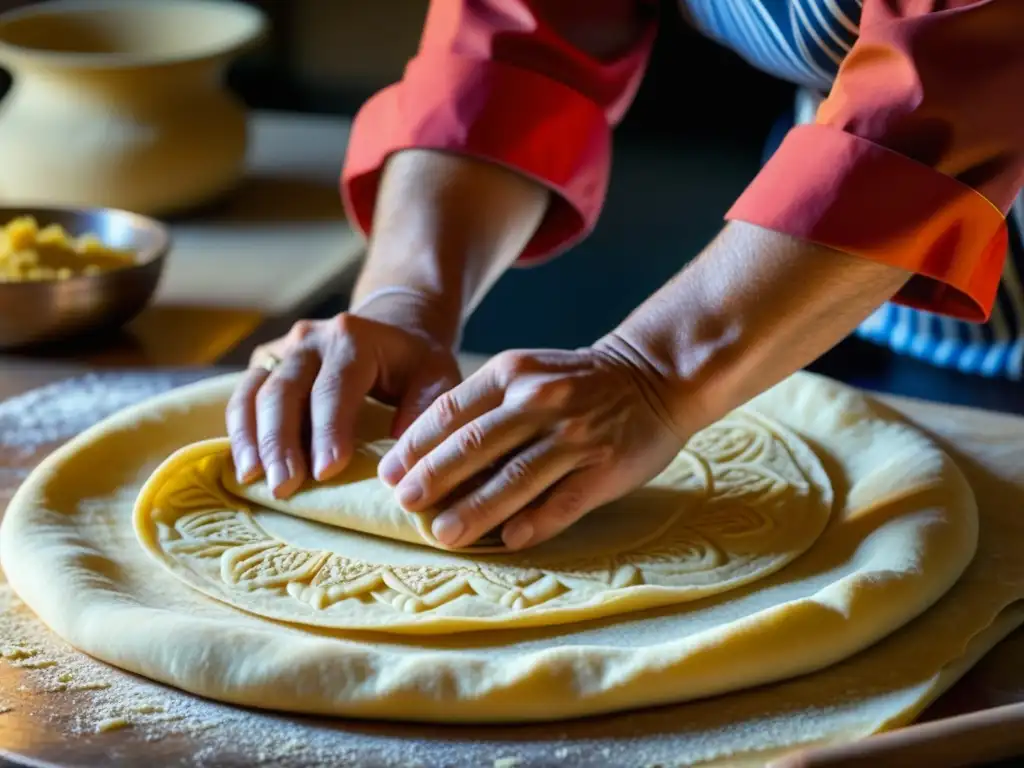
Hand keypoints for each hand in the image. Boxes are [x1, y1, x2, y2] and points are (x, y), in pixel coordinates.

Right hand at [226, 307, 461, 497]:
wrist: (390, 326)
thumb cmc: (415, 361)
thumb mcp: (436, 375)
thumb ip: (425, 408)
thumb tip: (398, 458)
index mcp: (353, 339)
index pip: (334, 388)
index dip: (328, 430)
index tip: (327, 472)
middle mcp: (311, 340)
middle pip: (285, 391)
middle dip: (281, 442)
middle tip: (284, 487)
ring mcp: (284, 350)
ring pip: (255, 392)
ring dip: (252, 439)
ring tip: (253, 480)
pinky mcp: (266, 363)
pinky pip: (243, 396)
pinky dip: (240, 431)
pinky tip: (243, 466)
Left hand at [376, 343, 683, 549]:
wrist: (655, 376)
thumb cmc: (577, 382)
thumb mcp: (526, 373)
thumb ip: (483, 407)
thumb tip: (428, 461)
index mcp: (513, 373)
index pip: (450, 411)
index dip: (415, 446)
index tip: (389, 474)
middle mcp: (541, 401)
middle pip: (475, 446)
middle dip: (434, 479)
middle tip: (406, 505)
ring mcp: (575, 434)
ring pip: (514, 477)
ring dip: (475, 509)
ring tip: (444, 533)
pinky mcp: (605, 467)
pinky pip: (564, 501)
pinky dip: (535, 522)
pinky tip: (509, 540)